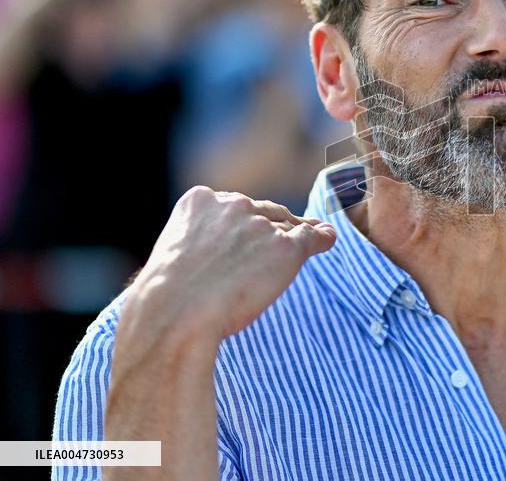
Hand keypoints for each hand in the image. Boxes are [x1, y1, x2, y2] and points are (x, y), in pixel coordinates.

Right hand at [122, 186, 336, 344]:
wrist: (176, 316)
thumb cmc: (168, 299)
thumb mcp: (176, 256)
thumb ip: (202, 243)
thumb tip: (229, 256)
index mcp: (201, 200)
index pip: (236, 205)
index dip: (247, 221)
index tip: (249, 233)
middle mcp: (235, 205)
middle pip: (267, 212)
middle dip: (272, 228)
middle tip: (273, 246)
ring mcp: (262, 226)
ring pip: (288, 227)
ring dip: (296, 235)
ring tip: (307, 239)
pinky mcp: (286, 248)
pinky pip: (312, 238)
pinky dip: (321, 239)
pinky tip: (327, 239)